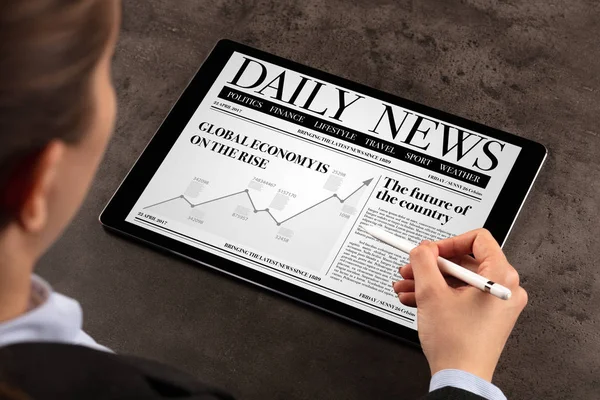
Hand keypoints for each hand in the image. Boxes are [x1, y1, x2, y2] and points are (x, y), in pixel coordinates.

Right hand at [392, 229, 527, 381]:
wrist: (461, 377)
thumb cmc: (456, 344)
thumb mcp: (431, 293)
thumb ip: (423, 262)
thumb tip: (422, 249)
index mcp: (501, 277)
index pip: (477, 239)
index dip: (447, 242)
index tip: (428, 251)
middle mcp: (505, 288)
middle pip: (464, 261)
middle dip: (431, 265)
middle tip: (411, 268)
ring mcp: (496, 303)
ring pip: (459, 279)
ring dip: (429, 280)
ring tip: (407, 285)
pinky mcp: (487, 315)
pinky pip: (461, 294)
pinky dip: (438, 294)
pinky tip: (415, 297)